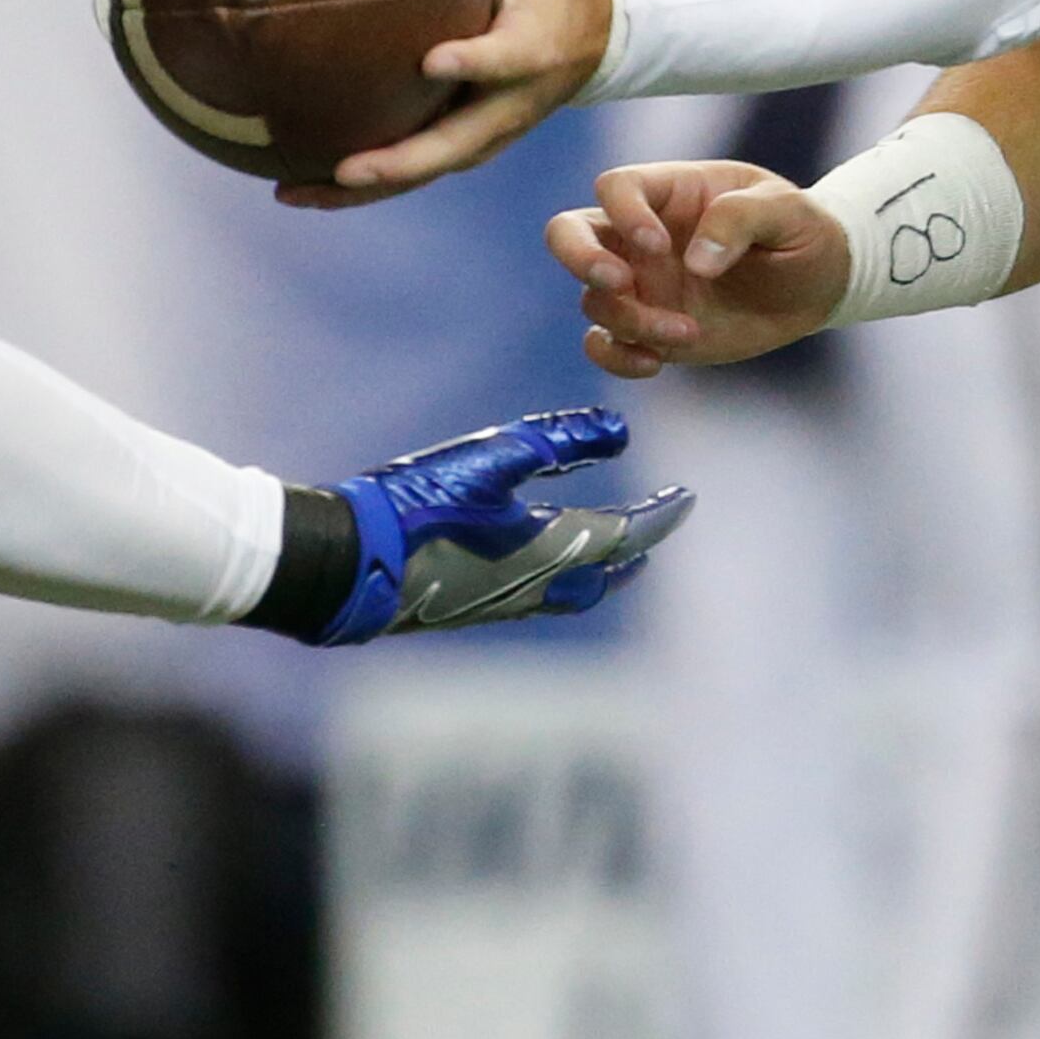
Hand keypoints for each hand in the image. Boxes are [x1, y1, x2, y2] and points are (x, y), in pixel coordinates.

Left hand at [284, 0, 605, 206]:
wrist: (595, 33)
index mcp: (532, 45)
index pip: (504, 60)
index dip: (472, 65)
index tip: (433, 60)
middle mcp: (510, 102)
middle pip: (455, 145)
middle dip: (401, 162)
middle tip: (347, 164)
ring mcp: (489, 132)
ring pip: (425, 172)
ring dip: (363, 189)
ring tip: (293, 190)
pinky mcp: (468, 145)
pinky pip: (412, 170)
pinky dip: (358, 183)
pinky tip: (296, 181)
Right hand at [312, 405, 690, 642]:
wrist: (352, 566)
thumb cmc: (421, 506)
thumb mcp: (491, 458)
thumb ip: (557, 442)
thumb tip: (621, 431)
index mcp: (551, 549)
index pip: (626, 535)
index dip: (659, 515)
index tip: (687, 498)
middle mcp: (538, 586)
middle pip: (606, 574)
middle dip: (636, 550)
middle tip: (656, 530)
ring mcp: (505, 603)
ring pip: (575, 593)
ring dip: (603, 570)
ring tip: (613, 554)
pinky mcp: (474, 607)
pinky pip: (542, 598)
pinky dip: (565, 579)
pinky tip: (544, 567)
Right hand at [549, 160, 850, 378]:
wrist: (819, 284)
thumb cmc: (802, 231)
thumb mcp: (788, 211)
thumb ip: (740, 220)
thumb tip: (697, 262)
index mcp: (670, 192)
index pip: (616, 187)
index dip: (624, 214)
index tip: (659, 245)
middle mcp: (642, 235)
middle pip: (568, 232)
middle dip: (579, 257)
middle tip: (619, 282)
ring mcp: (642, 283)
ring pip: (594, 299)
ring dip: (630, 319)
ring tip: (688, 330)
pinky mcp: (650, 327)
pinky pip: (605, 343)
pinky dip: (614, 357)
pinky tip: (656, 362)